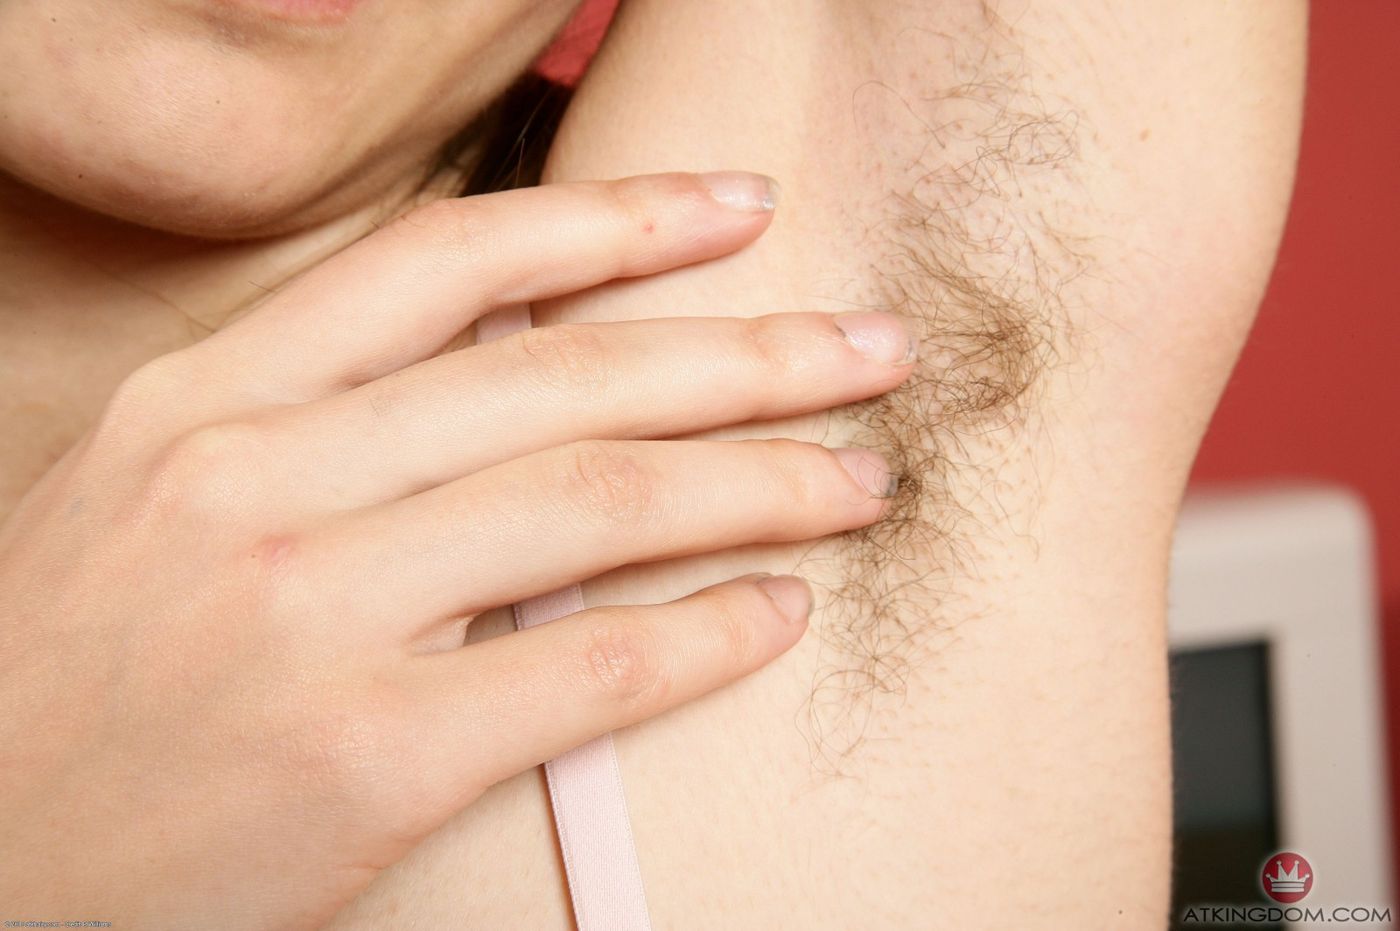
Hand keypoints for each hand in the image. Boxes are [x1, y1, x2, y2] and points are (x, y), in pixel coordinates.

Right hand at [0, 171, 914, 927]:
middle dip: (748, 352)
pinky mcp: (362, 759)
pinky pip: (590, 669)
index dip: (615, 222)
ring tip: (861, 478)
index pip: (452, 262)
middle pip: (564, 374)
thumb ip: (310, 419)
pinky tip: (778, 611)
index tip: (737, 208)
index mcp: (209, 402)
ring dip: (763, 481)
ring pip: (602, 501)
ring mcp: (311, 617)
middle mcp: (261, 483)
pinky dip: (707, 632)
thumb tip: (502, 361)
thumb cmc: (65, 678)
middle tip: (871, 348)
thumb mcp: (148, 496)